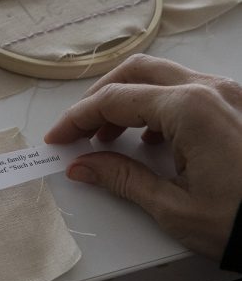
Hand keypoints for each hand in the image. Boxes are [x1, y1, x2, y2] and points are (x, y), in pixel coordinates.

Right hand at [45, 54, 241, 260]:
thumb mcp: (174, 208)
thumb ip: (123, 179)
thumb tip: (83, 166)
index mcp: (189, 110)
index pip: (114, 100)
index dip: (76, 119)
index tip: (56, 139)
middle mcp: (211, 90)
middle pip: (136, 72)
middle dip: (99, 99)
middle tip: (77, 132)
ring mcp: (230, 94)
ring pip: (162, 78)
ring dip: (127, 101)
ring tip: (109, 140)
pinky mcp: (240, 107)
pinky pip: (188, 91)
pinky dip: (157, 106)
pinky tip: (152, 141)